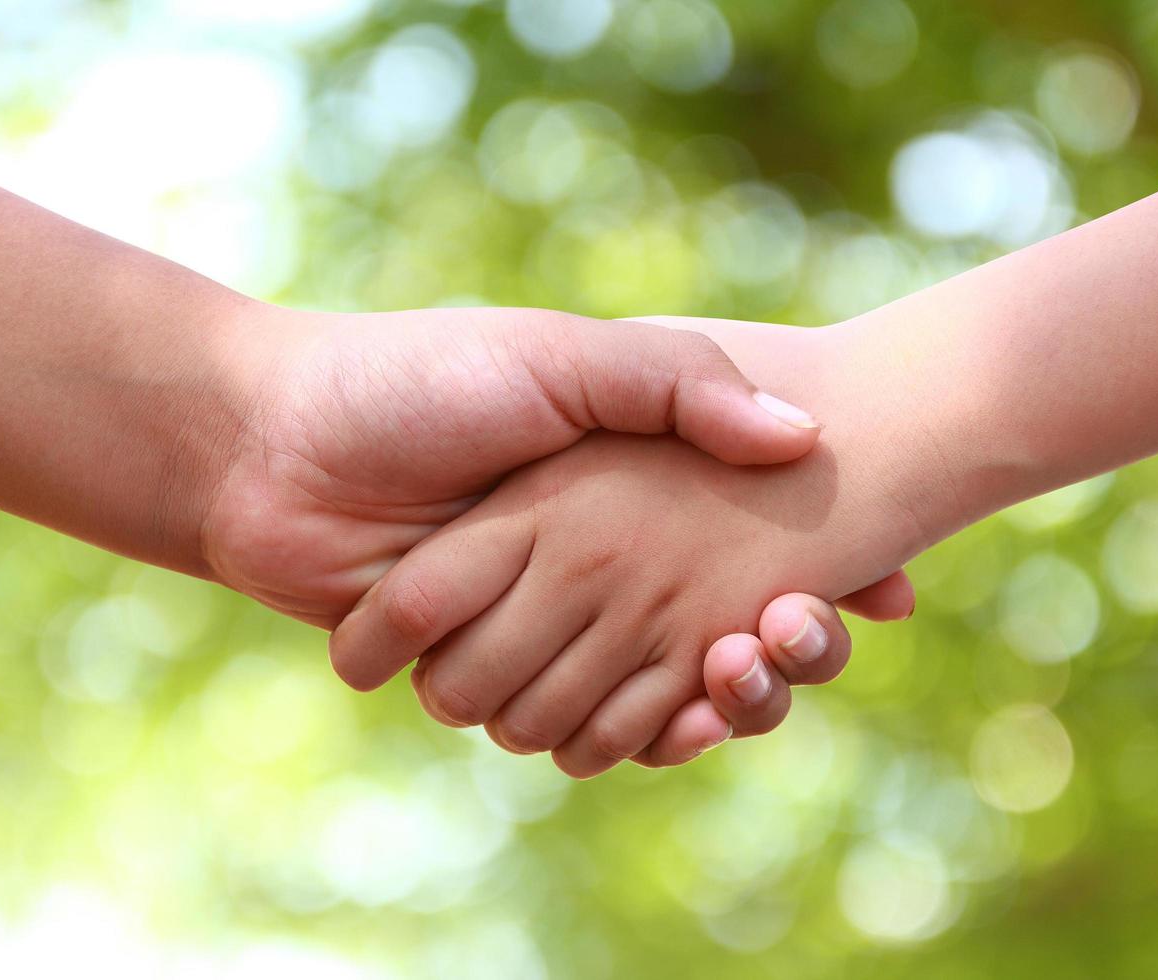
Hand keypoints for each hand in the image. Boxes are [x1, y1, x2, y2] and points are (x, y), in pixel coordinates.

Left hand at [329, 422, 927, 776]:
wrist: (272, 448)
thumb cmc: (420, 380)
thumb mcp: (560, 357)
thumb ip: (673, 386)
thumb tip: (801, 435)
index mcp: (624, 483)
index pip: (753, 536)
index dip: (821, 567)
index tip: (885, 591)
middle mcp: (595, 557)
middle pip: (725, 626)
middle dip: (784, 650)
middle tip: (803, 634)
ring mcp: (544, 620)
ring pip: (661, 686)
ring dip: (714, 696)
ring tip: (739, 674)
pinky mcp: (489, 673)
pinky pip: (579, 724)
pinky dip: (633, 732)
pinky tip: (681, 723)